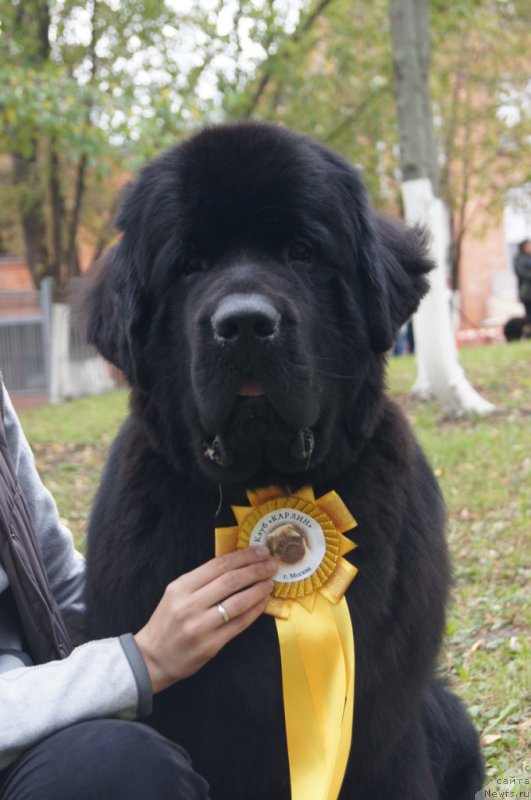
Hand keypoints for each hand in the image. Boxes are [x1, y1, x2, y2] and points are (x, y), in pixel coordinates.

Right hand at [134, 546, 276, 692]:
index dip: (243, 556)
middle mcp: (190, 605)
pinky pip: (239, 624)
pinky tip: (263, 601)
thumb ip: (202, 580)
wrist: (152, 659)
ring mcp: (201, 626)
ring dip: (258, 589)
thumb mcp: (176, 594)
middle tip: (271, 564)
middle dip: (255, 570)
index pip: (218, 565)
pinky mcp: (211, 645)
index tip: (260, 551)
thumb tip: (236, 564)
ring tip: (270, 582)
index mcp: (181, 587)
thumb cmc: (167, 622)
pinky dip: (255, 610)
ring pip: (238, 602)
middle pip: (230, 581)